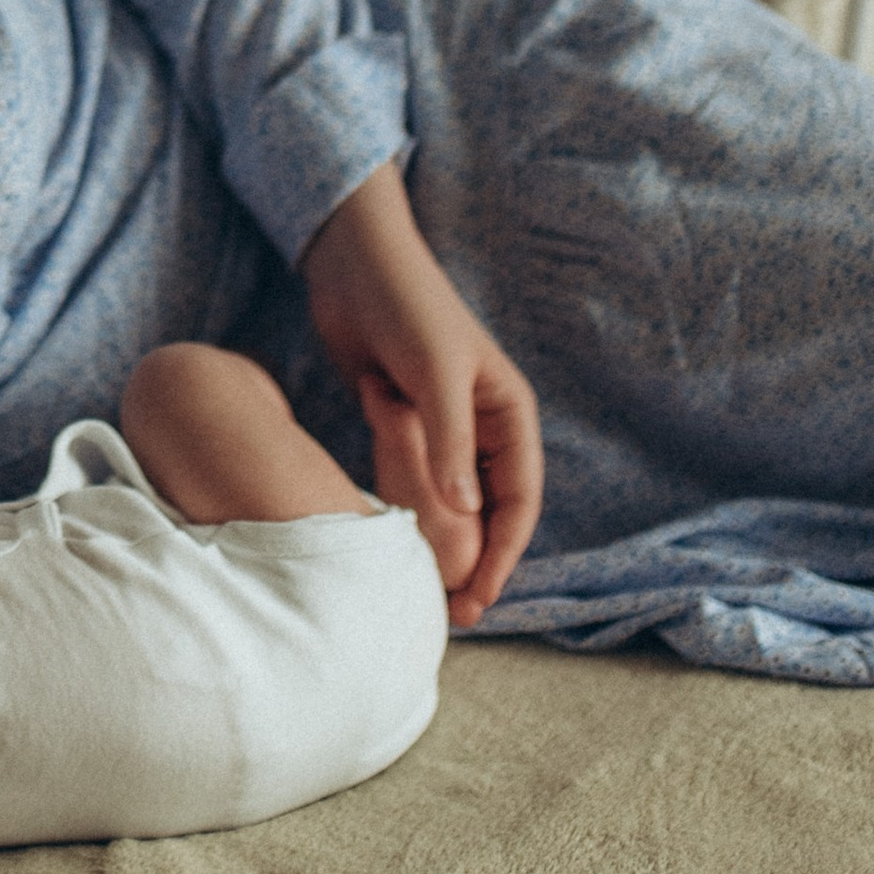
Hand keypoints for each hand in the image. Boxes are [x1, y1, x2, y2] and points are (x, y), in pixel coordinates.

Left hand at [300, 162, 542, 627]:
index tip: (482, 597)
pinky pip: (416, 480)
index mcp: (508, 413)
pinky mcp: (404, 421)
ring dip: (444, 544)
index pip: (519, 498)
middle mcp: (483, 423)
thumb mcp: (434, 373)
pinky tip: (395, 546)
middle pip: (491, 508)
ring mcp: (444, 424)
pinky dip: (411, 514)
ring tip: (425, 591)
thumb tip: (465, 514)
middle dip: (477, 560)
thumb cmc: (406, 308)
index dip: (504, 553)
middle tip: (454, 611)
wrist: (353, 263)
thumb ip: (449, 441)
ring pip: (454, 500)